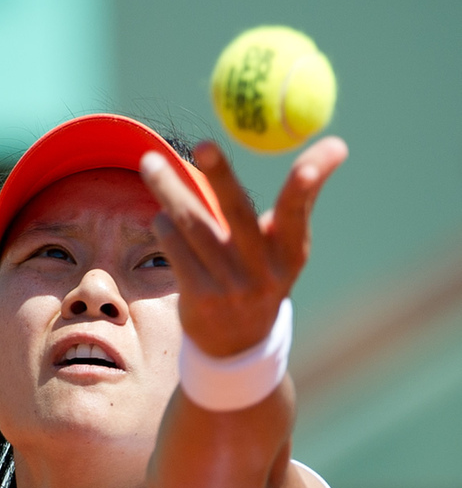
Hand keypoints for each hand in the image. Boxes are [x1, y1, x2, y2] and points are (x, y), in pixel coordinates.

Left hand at [140, 137, 347, 356]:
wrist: (236, 345)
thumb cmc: (261, 276)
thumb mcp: (287, 247)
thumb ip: (301, 199)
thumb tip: (337, 145)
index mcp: (290, 254)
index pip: (298, 213)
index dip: (309, 184)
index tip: (331, 149)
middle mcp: (263, 271)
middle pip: (238, 213)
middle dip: (222, 174)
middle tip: (202, 142)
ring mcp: (231, 287)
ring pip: (192, 224)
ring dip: (168, 188)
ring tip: (151, 165)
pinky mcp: (200, 297)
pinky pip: (174, 247)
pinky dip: (164, 226)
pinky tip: (163, 219)